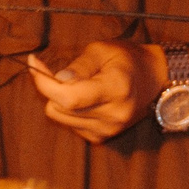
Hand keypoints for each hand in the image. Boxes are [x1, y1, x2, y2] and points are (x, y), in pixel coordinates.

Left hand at [27, 42, 163, 142]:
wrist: (155, 80)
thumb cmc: (128, 59)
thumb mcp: (104, 50)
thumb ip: (79, 65)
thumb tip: (56, 80)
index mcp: (116, 89)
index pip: (68, 97)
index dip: (44, 82)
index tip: (33, 62)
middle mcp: (113, 115)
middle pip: (59, 108)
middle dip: (51, 87)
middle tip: (57, 71)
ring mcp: (108, 130)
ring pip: (60, 117)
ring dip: (60, 99)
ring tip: (77, 84)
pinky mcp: (102, 137)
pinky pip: (70, 125)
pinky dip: (69, 110)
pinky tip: (85, 98)